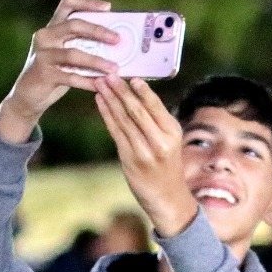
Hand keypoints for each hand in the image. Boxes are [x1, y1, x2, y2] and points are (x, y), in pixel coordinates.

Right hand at [0, 0, 120, 144]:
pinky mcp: (43, 74)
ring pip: (73, 53)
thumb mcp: (67, 54)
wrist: (28, 96)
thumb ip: (84, 46)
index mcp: (53, 27)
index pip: (68, 4)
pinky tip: (101, 84)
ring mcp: (42, 54)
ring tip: (115, 68)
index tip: (108, 7)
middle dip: (98, 31)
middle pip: (74, 25)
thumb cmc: (55, 73)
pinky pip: (70, 77)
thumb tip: (118, 44)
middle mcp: (46, 36)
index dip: (87, 2)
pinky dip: (88, 81)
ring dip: (97, 61)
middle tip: (118, 39)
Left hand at [95, 75, 198, 238]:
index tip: (130, 76)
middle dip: (120, 90)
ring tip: (99, 83)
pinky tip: (99, 102)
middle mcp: (160, 141)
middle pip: (136, 110)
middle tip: (108, 74)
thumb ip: (156, 121)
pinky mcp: (129, 159)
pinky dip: (106, 114)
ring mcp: (143, 151)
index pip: (154, 106)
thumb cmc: (167, 165)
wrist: (167, 197)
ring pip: (123, 119)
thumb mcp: (170, 141)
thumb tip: (135, 95)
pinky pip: (115, 132)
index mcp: (173, 132)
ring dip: (109, 99)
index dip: (141, 90)